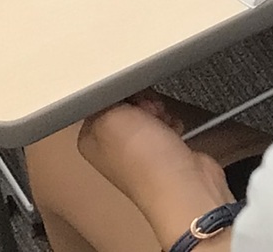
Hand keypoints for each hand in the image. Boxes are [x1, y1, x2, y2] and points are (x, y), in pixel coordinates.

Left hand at [77, 98, 231, 242]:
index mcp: (91, 139)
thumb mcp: (110, 117)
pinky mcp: (161, 151)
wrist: (181, 183)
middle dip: (143, 100)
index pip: (101, 98)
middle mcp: (111, 146)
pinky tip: (173, 130)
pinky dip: (172, 123)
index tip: (130, 92)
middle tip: (147, 110)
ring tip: (162, 122)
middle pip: (127, 104)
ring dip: (160, 111)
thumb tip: (106, 89)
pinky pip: (166, 124)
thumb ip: (102, 98)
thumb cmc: (144, 161)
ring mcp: (137, 150)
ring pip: (148, 112)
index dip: (120, 90)